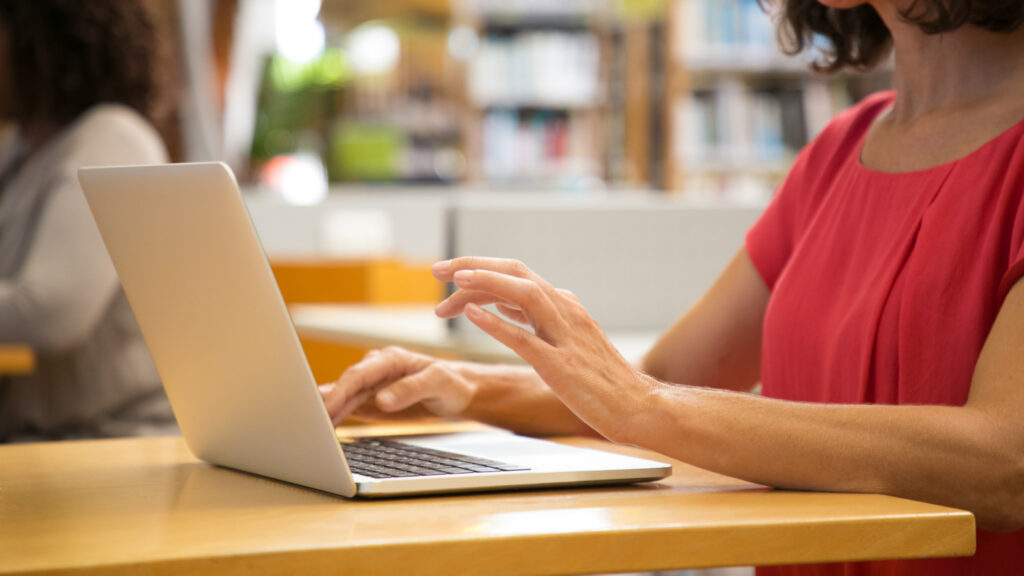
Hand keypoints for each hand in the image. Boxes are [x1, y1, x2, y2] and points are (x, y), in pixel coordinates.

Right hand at [319, 346, 475, 426]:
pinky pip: (348, 408)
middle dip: (324, 403)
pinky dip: (335, 418)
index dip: (339, 391)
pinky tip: (323, 430)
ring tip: (309, 431)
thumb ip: (410, 389)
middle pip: (345, 386)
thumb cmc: (452, 383)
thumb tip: (381, 400)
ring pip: (343, 399)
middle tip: (305, 422)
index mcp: (390, 360)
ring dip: (326, 413)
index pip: (358, 374)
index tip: (325, 407)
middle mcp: (376, 370)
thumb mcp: (438, 383)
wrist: (459, 392)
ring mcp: (372, 386)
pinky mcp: (371, 401)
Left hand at [432, 257, 653, 442]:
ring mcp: (565, 336)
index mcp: (564, 305)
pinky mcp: (561, 365)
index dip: (480, 269)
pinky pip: (525, 337)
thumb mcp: (564, 340)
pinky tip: (471, 315)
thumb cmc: (601, 380)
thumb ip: (533, 319)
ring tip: (452, 281)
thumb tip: (498, 302)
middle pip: (515, 273)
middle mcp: (565, 311)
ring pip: (523, 293)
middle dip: (474, 265)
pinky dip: (496, 323)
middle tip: (439, 269)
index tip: (450, 273)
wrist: (638, 406)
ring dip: (484, 283)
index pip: (516, 274)